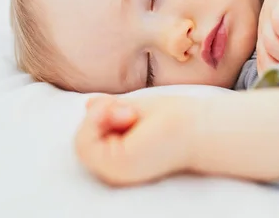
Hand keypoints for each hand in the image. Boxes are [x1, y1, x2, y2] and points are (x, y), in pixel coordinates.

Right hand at [75, 95, 201, 185]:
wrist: (197, 126)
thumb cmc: (174, 118)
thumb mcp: (132, 108)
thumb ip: (110, 110)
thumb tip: (88, 104)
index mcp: (121, 157)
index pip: (90, 136)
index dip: (99, 116)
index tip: (126, 107)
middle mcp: (115, 170)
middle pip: (83, 138)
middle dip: (100, 114)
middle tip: (129, 109)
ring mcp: (114, 172)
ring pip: (81, 142)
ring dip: (100, 117)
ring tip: (128, 112)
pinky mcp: (115, 168)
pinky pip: (84, 144)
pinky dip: (96, 122)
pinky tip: (122, 113)